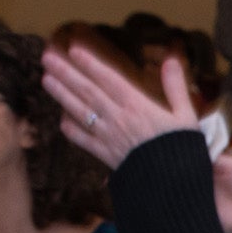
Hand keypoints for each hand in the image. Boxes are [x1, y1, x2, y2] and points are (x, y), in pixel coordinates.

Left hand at [44, 49, 197, 168]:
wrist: (172, 183)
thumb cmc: (182, 148)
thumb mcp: (186, 115)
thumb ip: (176, 86)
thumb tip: (172, 59)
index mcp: (137, 105)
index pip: (109, 79)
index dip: (91, 63)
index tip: (74, 49)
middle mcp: (117, 117)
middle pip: (87, 91)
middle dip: (66, 73)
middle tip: (47, 58)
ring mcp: (108, 136)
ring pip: (80, 111)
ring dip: (61, 94)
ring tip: (46, 79)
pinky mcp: (105, 154)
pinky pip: (82, 139)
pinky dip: (70, 129)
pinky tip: (62, 119)